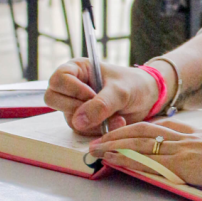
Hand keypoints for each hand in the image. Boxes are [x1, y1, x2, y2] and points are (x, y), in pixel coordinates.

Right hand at [45, 58, 160, 134]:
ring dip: (95, 123)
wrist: (147, 98)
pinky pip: (82, 131)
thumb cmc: (133, 85)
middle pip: (54, 100)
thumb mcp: (120, 92)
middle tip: (100, 108)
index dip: (72, 90)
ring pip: (70, 119)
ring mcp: (75, 105)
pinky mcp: (84, 121)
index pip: (58, 80)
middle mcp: (71, 87)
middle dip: (78, 108)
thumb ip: (101, 104)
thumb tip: (78, 122)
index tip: (92, 94)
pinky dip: (100, 130)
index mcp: (76, 69)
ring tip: (117, 117)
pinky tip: (117, 123)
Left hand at [87, 118, 201, 196]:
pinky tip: (110, 160)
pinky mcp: (179, 166)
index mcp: (201, 136)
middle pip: (145, 130)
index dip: (144, 128)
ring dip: (113, 144)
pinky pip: (144, 160)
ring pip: (139, 143)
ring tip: (94, 147)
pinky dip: (124, 159)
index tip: (130, 130)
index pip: (166, 127)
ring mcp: (181, 151)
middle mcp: (187, 139)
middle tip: (100, 137)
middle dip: (120, 133)